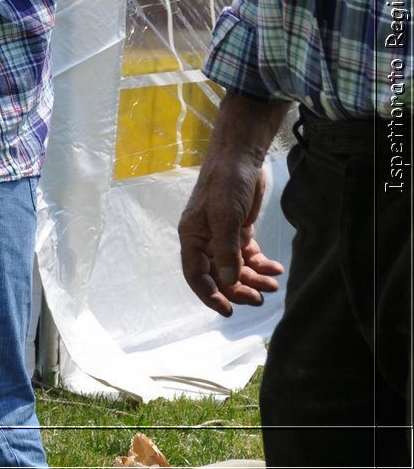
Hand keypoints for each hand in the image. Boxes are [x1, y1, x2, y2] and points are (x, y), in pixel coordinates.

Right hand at [178, 153, 284, 315]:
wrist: (241, 157)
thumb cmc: (226, 183)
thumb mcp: (225, 216)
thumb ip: (226, 249)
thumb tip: (228, 281)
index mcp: (192, 237)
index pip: (196, 274)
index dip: (210, 295)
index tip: (228, 311)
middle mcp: (205, 240)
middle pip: (219, 275)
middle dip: (238, 289)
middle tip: (259, 299)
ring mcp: (222, 235)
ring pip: (236, 267)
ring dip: (254, 278)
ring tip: (273, 285)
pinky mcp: (239, 229)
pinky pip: (249, 255)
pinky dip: (262, 264)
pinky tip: (276, 268)